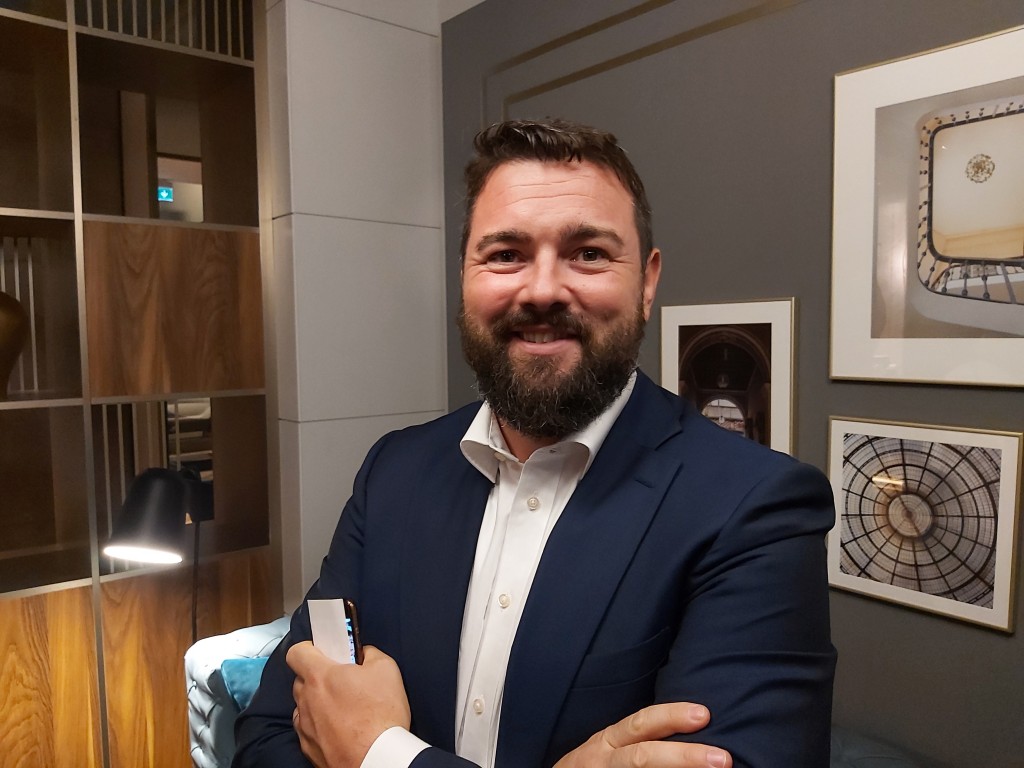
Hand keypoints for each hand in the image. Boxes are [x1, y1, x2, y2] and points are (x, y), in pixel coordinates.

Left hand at [287, 643, 410, 767]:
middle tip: (343, 681)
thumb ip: (370, 654)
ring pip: (304, 706)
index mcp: (320, 676)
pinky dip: (321, 727)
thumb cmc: (381, 715)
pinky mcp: (309, 748)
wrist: (376, 760)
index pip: (296, 652)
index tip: (325, 652)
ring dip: (318, 703)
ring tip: (345, 709)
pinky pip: (309, 730)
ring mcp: (305, 726)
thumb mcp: (386, 669)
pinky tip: (342, 729)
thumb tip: (364, 654)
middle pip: (301, 680)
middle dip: (318, 677)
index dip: (310, 649)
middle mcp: (306, 700)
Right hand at [554, 702, 731, 767]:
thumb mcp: (611, 746)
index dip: (671, 717)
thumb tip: (696, 726)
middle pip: (643, 756)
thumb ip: (641, 739)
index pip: (642, 724)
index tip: (705, 714)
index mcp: (610, 740)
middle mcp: (606, 759)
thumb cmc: (595, 765)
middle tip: (723, 758)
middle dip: (684, 756)